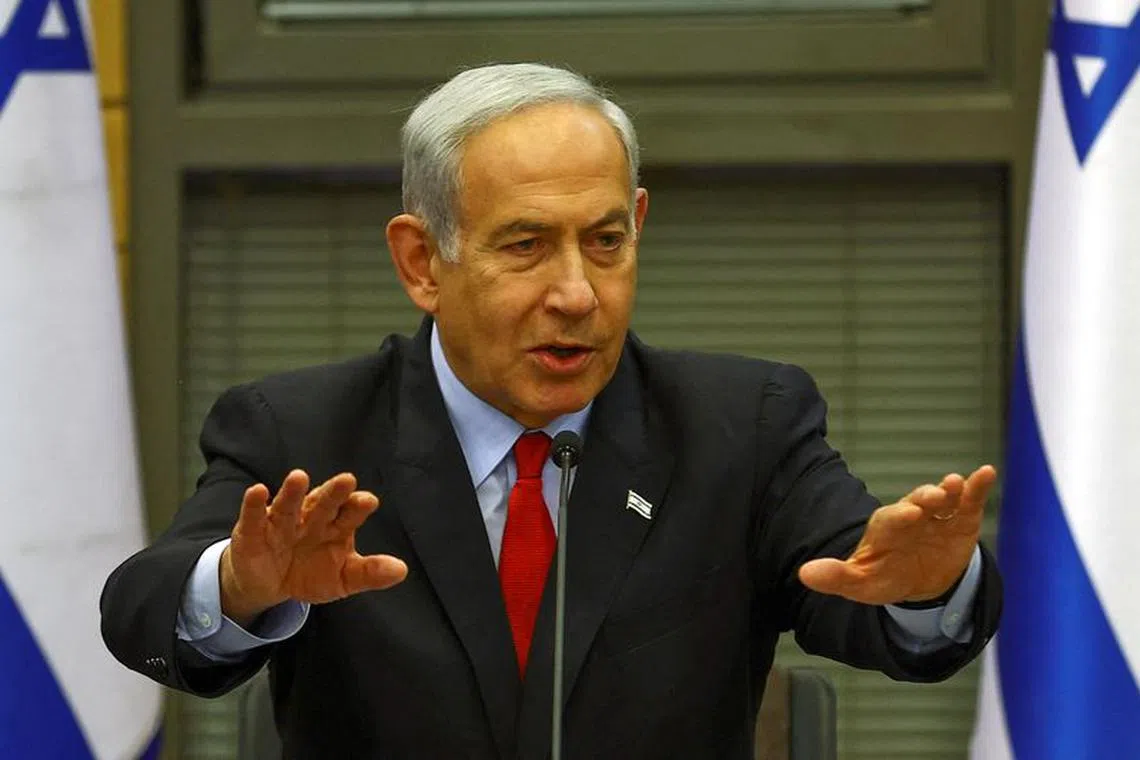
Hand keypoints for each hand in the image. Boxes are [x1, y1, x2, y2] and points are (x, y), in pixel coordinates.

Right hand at [220, 470, 407, 626]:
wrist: (270, 585)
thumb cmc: (311, 573)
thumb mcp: (343, 578)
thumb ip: (370, 573)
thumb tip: (401, 571)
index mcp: (337, 526)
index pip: (350, 513)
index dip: (358, 507)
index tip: (367, 502)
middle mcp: (311, 518)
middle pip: (324, 503)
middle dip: (334, 493)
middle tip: (347, 480)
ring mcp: (282, 522)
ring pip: (289, 505)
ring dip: (293, 492)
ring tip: (299, 477)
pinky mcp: (253, 530)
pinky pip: (254, 516)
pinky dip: (254, 504)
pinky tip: (258, 491)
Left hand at [798, 465, 995, 605]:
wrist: (919, 582)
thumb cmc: (884, 577)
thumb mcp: (861, 583)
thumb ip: (836, 577)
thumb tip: (804, 574)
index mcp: (886, 528)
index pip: (890, 519)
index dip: (899, 516)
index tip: (908, 515)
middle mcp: (912, 515)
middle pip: (917, 503)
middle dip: (925, 499)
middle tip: (934, 497)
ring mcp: (938, 516)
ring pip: (944, 499)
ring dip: (950, 491)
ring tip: (955, 483)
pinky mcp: (962, 521)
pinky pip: (970, 501)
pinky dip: (978, 487)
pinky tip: (987, 473)